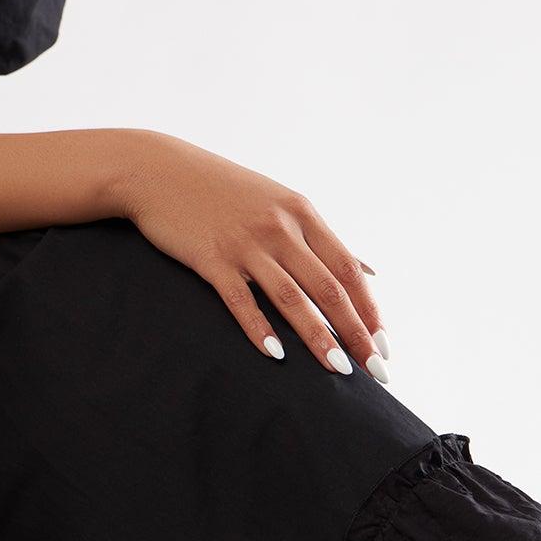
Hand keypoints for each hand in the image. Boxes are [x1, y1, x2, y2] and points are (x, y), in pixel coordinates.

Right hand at [120, 133, 389, 380]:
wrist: (157, 170)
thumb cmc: (224, 191)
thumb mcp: (280, 202)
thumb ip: (323, 239)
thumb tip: (368, 269)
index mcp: (302, 214)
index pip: (348, 269)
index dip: (369, 310)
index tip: (383, 345)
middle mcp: (280, 228)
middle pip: (328, 288)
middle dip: (355, 332)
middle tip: (375, 370)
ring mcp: (246, 243)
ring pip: (291, 298)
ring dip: (317, 337)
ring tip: (338, 371)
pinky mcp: (212, 258)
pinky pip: (241, 300)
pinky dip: (260, 328)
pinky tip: (276, 356)